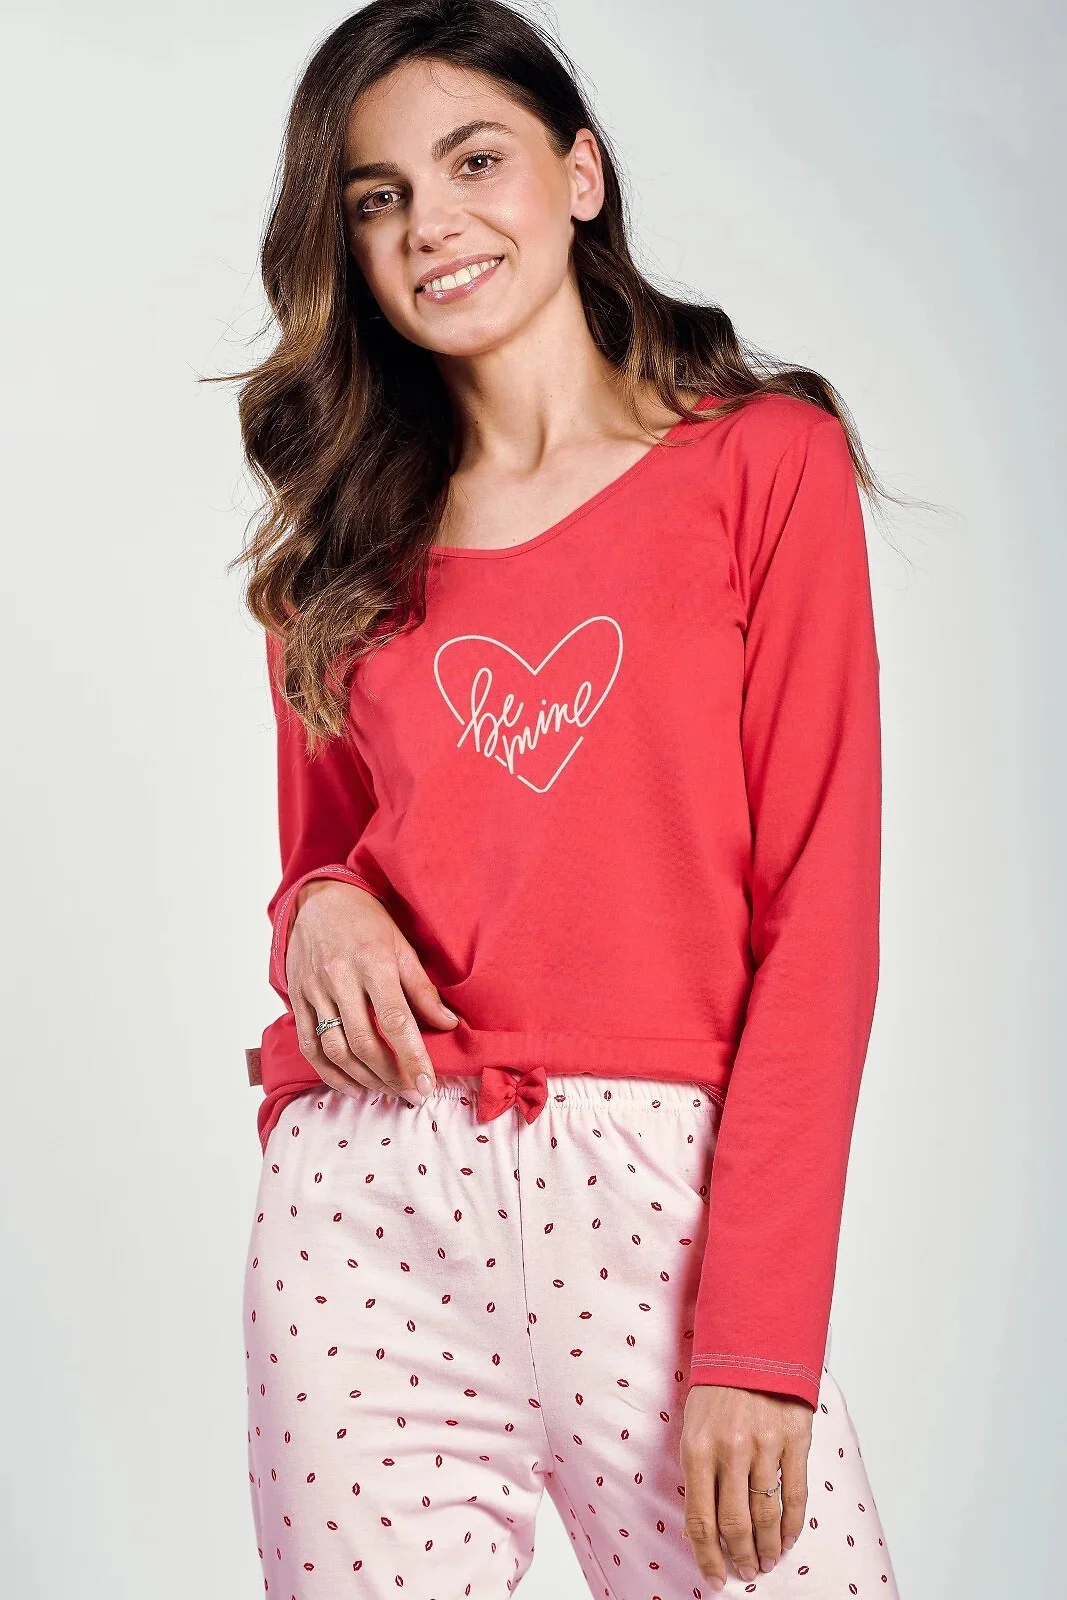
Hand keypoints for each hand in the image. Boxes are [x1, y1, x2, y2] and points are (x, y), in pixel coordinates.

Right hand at [285, 879, 458, 1106]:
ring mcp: (314, 991)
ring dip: (363, 1079)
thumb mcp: (402, 945)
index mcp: (373, 963)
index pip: (396, 1019)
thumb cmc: (367, 922)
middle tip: (412, 1094)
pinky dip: (330, 1073)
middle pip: (364, 1041)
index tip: (427, 1084)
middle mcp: (340, 979)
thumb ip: (422, 988)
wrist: (319, 899)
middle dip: (391, 1076)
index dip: (412, 1056)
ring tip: (387, 1092)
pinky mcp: (297, 999)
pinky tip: (352, 1087)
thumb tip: (448, 1024)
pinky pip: (309, 1046)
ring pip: (336, 1049)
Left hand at [680, 1383, 812, 1588]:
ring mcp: (765, 1445)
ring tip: (767, 1561)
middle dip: (739, 1556)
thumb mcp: (693, 1424)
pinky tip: (788, 1539)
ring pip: (766, 1515)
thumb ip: (699, 1469)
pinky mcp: (795, 1439)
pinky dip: (792, 1525)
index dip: (706, 1556)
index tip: (714, 1578)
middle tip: (746, 1570)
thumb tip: (704, 1521)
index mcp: (697, 1448)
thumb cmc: (718, 1387)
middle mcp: (730, 1450)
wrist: (753, 1343)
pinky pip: (795, 1496)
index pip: (700, 1519)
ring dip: (767, 1547)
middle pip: (734, 1524)